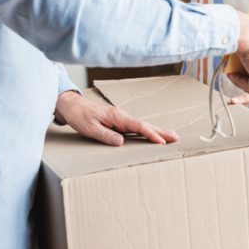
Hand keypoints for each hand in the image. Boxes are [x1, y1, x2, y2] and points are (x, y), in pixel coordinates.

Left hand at [54, 91, 178, 145]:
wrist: (72, 105)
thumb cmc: (79, 115)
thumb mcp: (90, 128)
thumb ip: (106, 135)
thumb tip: (122, 142)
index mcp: (117, 116)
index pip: (138, 126)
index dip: (151, 135)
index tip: (162, 142)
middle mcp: (122, 116)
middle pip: (145, 125)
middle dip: (161, 131)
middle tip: (176, 137)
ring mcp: (121, 118)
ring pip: (142, 126)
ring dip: (156, 131)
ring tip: (169, 137)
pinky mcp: (118, 121)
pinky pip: (135, 127)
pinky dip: (146, 131)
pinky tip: (151, 135)